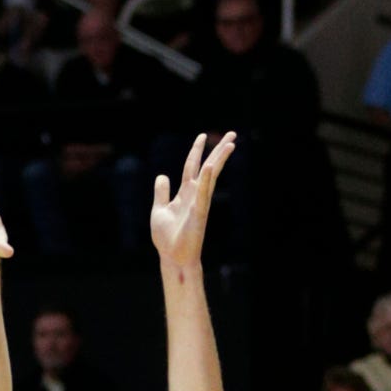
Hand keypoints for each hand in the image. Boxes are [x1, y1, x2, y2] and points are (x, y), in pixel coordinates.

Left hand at [149, 132, 234, 266]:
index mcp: (185, 193)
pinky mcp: (198, 213)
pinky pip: (202, 194)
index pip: (192, 166)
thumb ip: (161, 192)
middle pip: (207, 167)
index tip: (202, 135)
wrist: (172, 257)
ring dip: (219, 159)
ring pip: (210, 176)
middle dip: (218, 150)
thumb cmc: (167, 237)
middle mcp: (194, 195)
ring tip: (230, 144)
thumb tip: (162, 175)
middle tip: (232, 134)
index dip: (196, 150)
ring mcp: (198, 203)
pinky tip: (210, 166)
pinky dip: (205, 180)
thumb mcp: (159, 209)